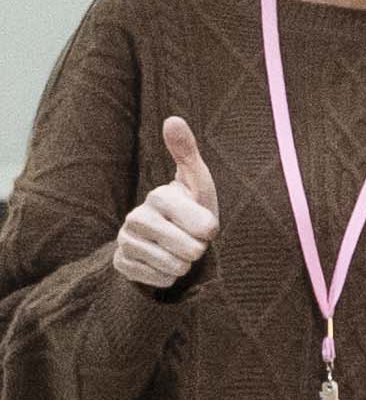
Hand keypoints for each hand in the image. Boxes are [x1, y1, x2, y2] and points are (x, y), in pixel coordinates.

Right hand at [108, 115, 217, 293]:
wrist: (169, 237)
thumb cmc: (191, 206)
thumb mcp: (199, 181)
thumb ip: (188, 153)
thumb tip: (173, 119)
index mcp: (158, 197)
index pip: (203, 227)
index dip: (211, 230)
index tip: (208, 226)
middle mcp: (135, 218)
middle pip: (190, 250)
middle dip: (199, 248)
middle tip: (191, 238)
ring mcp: (125, 242)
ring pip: (175, 267)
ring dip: (184, 263)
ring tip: (177, 248)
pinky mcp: (120, 264)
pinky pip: (160, 280)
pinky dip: (168, 276)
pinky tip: (162, 261)